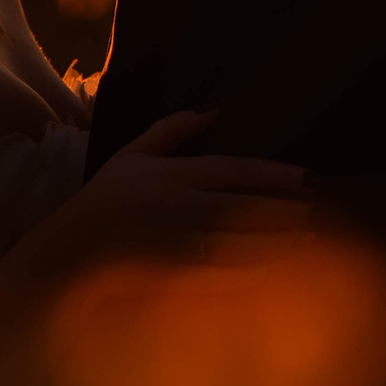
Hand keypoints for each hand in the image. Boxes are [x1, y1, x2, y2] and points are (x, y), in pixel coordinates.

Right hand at [47, 110, 313, 267]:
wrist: (69, 255)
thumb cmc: (101, 204)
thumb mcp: (129, 157)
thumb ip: (170, 131)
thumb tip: (213, 110)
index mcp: (170, 174)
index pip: (233, 170)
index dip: (274, 175)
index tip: (308, 178)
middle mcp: (177, 205)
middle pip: (245, 207)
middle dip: (285, 210)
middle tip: (317, 212)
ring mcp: (176, 242)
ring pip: (241, 241)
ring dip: (277, 242)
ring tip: (306, 241)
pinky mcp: (174, 275)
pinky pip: (225, 273)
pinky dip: (254, 271)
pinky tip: (275, 269)